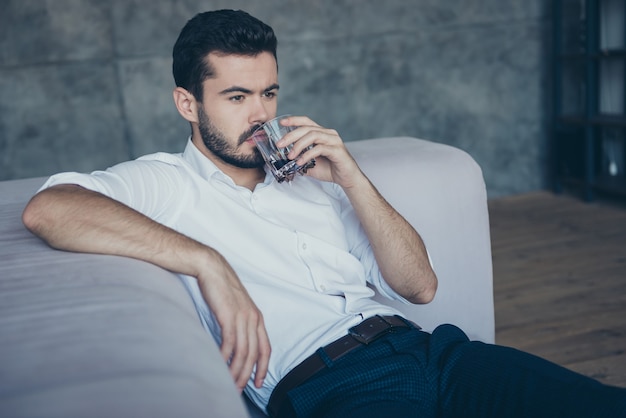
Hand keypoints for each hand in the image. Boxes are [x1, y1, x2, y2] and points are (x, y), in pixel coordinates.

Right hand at [196, 251, 270, 391]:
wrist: (212, 269)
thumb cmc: (221, 289)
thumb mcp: (236, 308)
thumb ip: (239, 325)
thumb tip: (234, 344)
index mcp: (257, 318)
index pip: (266, 348)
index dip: (263, 368)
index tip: (258, 383)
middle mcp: (254, 319)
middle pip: (254, 354)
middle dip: (248, 375)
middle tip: (239, 390)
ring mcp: (243, 317)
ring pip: (243, 351)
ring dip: (235, 370)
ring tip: (229, 383)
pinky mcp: (229, 316)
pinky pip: (230, 342)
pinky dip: (225, 357)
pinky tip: (219, 365)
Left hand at [276, 116, 363, 187]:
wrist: (346, 179)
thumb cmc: (330, 169)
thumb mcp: (310, 164)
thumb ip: (299, 159)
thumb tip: (284, 160)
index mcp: (322, 133)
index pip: (307, 122)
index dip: (294, 120)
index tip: (281, 122)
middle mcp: (328, 134)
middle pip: (307, 128)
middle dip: (291, 135)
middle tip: (280, 144)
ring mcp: (334, 141)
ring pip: (313, 135)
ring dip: (298, 145)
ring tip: (290, 156)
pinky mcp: (337, 150)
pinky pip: (319, 148)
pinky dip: (307, 155)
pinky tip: (300, 162)